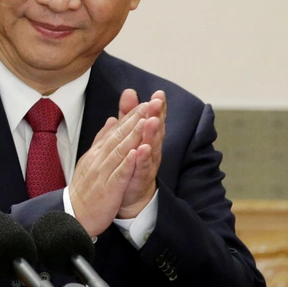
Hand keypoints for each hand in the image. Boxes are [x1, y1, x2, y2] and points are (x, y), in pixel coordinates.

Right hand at [68, 100, 152, 236]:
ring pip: (120, 151)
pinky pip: (119, 174)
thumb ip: (102, 140)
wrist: (73, 214)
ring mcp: (103, 173)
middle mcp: (99, 159)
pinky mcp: (108, 189)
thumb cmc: (85, 189)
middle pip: (119, 136)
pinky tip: (136, 152)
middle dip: (136, 119)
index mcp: (98, 152)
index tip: (146, 102)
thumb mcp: (91, 159)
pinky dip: (128, 162)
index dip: (131, 116)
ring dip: (134, 135)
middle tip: (151, 104)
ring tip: (146, 121)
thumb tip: (111, 120)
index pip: (116, 130)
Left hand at [117, 90, 165, 218]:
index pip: (153, 118)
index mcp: (147, 137)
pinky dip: (142, 158)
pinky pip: (142, 168)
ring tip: (152, 121)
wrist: (130, 194)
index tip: (159, 93)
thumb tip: (129, 92)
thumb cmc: (132, 162)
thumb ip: (128, 114)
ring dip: (152, 134)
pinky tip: (142, 149)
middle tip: (157, 102)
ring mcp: (148, 164)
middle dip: (157, 115)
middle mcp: (152, 149)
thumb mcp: (129, 134)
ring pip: (152, 147)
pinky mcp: (141, 178)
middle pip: (156, 130)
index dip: (157, 107)